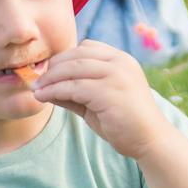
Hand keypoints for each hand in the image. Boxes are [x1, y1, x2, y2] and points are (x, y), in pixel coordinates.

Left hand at [32, 40, 169, 159]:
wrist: (150, 140)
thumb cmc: (124, 122)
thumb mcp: (96, 101)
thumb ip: (74, 91)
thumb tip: (43, 86)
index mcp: (121, 59)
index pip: (87, 47)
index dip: (65, 57)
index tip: (49, 71)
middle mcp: (120, 62)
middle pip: (76, 55)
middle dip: (53, 67)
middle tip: (37, 80)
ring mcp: (116, 75)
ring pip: (72, 68)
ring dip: (50, 78)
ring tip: (36, 89)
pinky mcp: (109, 92)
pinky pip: (73, 87)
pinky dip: (54, 91)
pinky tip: (43, 97)